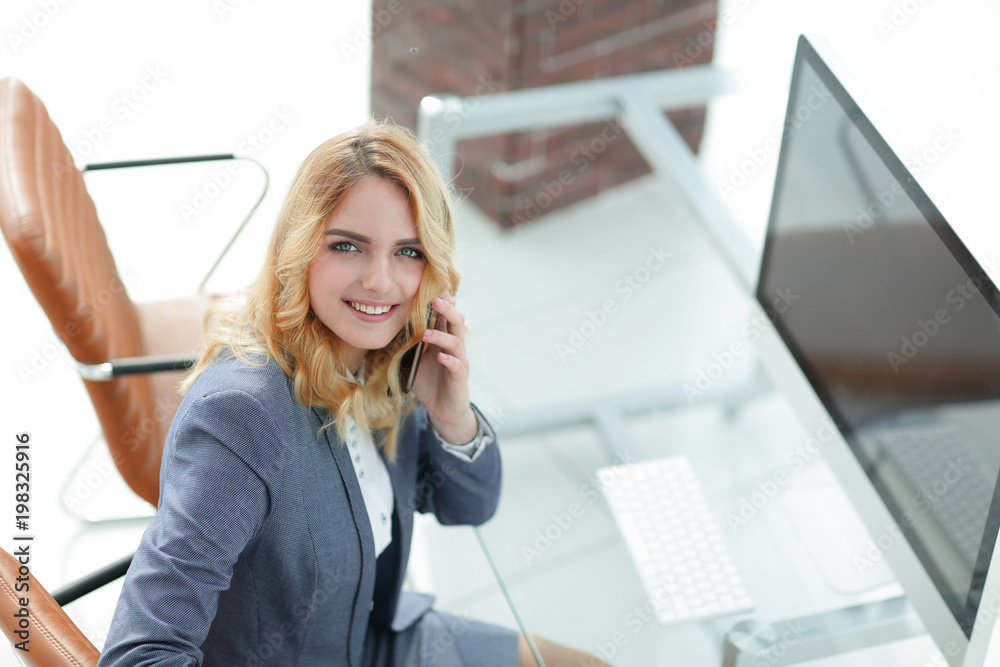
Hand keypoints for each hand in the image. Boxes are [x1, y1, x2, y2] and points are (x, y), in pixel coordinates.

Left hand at [411, 294, 476, 444]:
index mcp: (444, 338)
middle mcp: (455, 346)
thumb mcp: (414, 359)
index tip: (429, 287)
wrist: (443, 409)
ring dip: (440, 335)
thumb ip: (405, 344)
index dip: (440, 301)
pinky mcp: (460, 378)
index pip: (444, 315)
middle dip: (446, 309)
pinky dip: (449, 360)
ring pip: (456, 341)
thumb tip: (384, 328)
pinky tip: (441, 357)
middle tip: (434, 299)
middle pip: (456, 321)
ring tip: (425, 333)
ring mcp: (459, 361)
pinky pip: (457, 365)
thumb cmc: (429, 382)